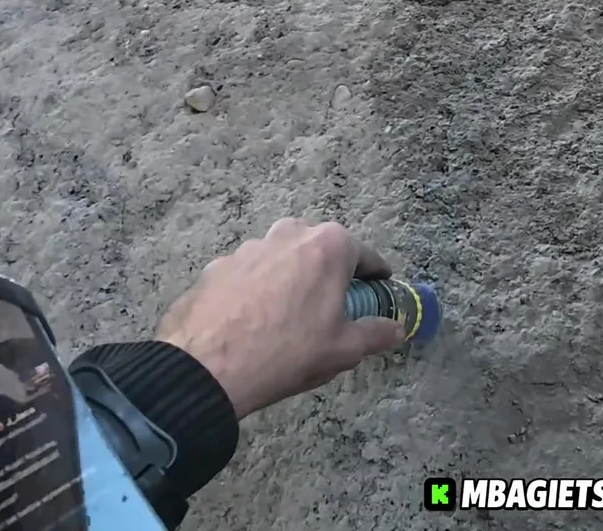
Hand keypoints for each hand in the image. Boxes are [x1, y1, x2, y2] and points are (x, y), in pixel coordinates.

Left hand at [156, 219, 405, 418]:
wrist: (206, 367)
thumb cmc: (287, 352)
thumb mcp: (344, 349)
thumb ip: (376, 333)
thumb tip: (396, 328)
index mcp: (328, 246)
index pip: (365, 255)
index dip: (376, 277)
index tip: (378, 291)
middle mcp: (289, 234)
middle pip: (321, 249)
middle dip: (330, 272)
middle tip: (333, 305)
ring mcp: (248, 247)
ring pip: (282, 258)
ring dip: (291, 278)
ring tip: (289, 315)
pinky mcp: (216, 266)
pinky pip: (249, 274)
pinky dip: (257, 290)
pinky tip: (253, 321)